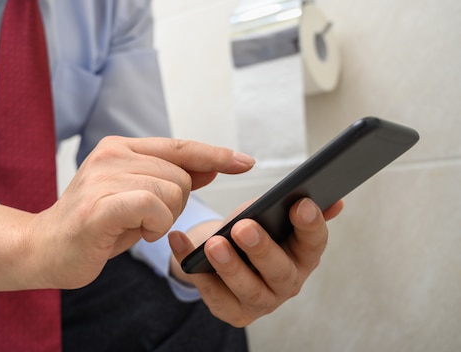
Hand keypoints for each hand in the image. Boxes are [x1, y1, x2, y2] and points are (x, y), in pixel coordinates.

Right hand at [0, 136, 253, 292]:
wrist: (45, 248)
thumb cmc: (96, 225)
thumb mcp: (139, 198)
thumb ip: (170, 179)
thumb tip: (211, 168)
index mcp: (120, 147)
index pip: (180, 146)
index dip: (215, 154)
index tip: (244, 162)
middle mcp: (112, 153)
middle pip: (182, 175)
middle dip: (177, 205)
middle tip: (147, 220)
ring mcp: (104, 176)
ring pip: (172, 191)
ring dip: (164, 219)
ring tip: (135, 226)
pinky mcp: (100, 204)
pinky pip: (153, 205)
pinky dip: (156, 224)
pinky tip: (139, 232)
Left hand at [169, 198, 342, 326]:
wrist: (226, 255)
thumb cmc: (255, 231)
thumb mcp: (273, 215)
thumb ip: (298, 208)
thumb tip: (334, 200)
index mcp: (303, 255)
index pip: (314, 242)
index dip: (310, 224)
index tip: (300, 204)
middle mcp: (287, 282)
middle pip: (280, 271)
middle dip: (262, 249)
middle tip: (243, 227)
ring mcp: (261, 301)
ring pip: (248, 289)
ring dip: (230, 266)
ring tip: (213, 244)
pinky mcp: (232, 312)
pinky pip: (212, 293)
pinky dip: (193, 268)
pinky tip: (179, 241)